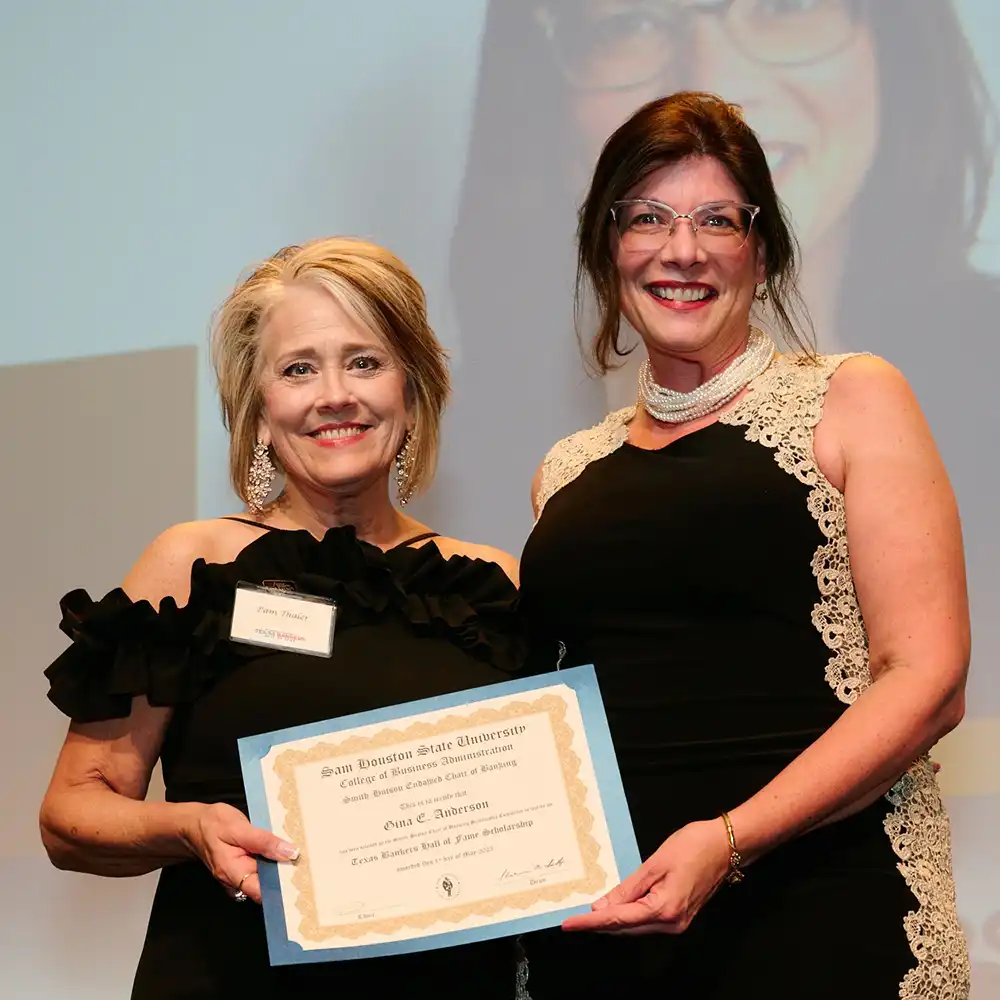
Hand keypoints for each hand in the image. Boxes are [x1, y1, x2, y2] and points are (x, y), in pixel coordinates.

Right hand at [182, 802, 298, 903]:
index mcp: (233, 872)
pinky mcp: (244, 868)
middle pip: (267, 886)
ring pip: (267, 878)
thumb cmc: (213, 824)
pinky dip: (274, 861)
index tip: (302, 878)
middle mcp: (236, 881)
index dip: (282, 888)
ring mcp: (240, 876)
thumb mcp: (238, 827)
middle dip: (286, 875)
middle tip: (305, 862)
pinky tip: (284, 851)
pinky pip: (263, 870)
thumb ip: (263, 841)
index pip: (262, 892)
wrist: (195, 823)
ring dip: (281, 868)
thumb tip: (289, 852)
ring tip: (298, 855)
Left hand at [563, 819, 730, 934]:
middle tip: (573, 919)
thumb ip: (627, 888)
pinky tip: (614, 908)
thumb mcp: (654, 863)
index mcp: (664, 909)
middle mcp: (671, 923)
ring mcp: (677, 922)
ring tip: (587, 914)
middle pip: (626, 928)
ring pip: (635, 927)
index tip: (569, 924)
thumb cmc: (693, 846)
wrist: (726, 845)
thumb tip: (602, 908)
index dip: (590, 923)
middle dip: (599, 924)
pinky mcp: (679, 915)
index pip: (618, 920)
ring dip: (612, 921)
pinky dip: (628, 916)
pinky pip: (646, 920)